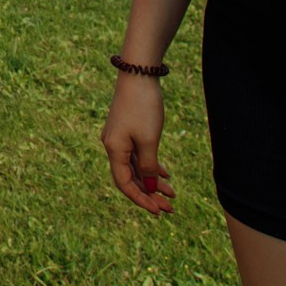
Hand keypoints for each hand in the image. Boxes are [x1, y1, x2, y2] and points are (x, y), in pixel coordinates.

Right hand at [100, 74, 174, 213]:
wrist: (138, 74)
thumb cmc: (143, 107)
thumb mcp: (149, 140)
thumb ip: (148, 166)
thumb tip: (149, 186)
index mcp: (114, 149)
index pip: (125, 184)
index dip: (141, 200)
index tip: (158, 212)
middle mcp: (113, 146)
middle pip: (131, 178)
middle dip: (149, 194)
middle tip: (169, 208)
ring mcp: (120, 138)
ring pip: (136, 167)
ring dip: (152, 182)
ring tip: (172, 193)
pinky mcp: (127, 130)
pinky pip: (137, 155)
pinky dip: (150, 166)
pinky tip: (164, 174)